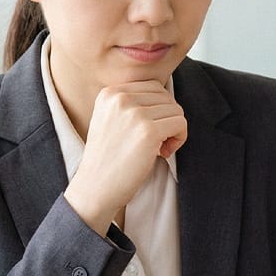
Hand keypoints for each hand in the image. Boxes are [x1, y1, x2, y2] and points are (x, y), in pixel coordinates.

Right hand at [63, 81, 186, 234]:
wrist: (95, 188)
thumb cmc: (108, 159)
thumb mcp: (110, 120)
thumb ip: (132, 104)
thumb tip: (167, 100)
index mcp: (110, 93)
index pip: (153, 87)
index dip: (158, 110)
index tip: (149, 131)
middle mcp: (120, 98)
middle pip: (166, 97)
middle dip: (167, 119)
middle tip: (156, 143)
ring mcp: (134, 114)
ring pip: (176, 110)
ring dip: (174, 131)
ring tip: (159, 149)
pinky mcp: (148, 131)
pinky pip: (181, 124)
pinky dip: (179, 139)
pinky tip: (163, 153)